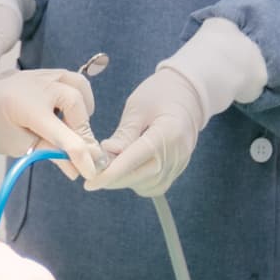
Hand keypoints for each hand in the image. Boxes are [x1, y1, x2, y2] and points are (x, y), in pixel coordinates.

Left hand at [0, 65, 95, 166]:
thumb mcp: (18, 146)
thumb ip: (49, 152)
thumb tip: (78, 169)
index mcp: (26, 106)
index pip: (62, 133)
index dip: (80, 154)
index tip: (91, 172)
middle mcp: (37, 85)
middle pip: (75, 102)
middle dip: (81, 128)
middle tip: (77, 148)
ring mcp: (41, 75)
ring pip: (78, 85)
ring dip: (83, 109)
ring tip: (74, 128)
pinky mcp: (44, 73)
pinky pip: (70, 80)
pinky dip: (77, 97)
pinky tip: (66, 114)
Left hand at [86, 66, 202, 196]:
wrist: (189, 94)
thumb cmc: (161, 94)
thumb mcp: (138, 107)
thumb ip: (124, 134)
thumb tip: (106, 157)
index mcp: (168, 133)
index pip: (134, 160)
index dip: (111, 173)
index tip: (90, 183)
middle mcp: (177, 154)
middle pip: (140, 177)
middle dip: (113, 178)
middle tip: (93, 171)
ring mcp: (180, 164)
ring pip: (145, 185)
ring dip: (125, 179)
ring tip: (112, 162)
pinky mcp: (178, 170)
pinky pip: (154, 184)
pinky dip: (137, 180)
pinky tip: (128, 166)